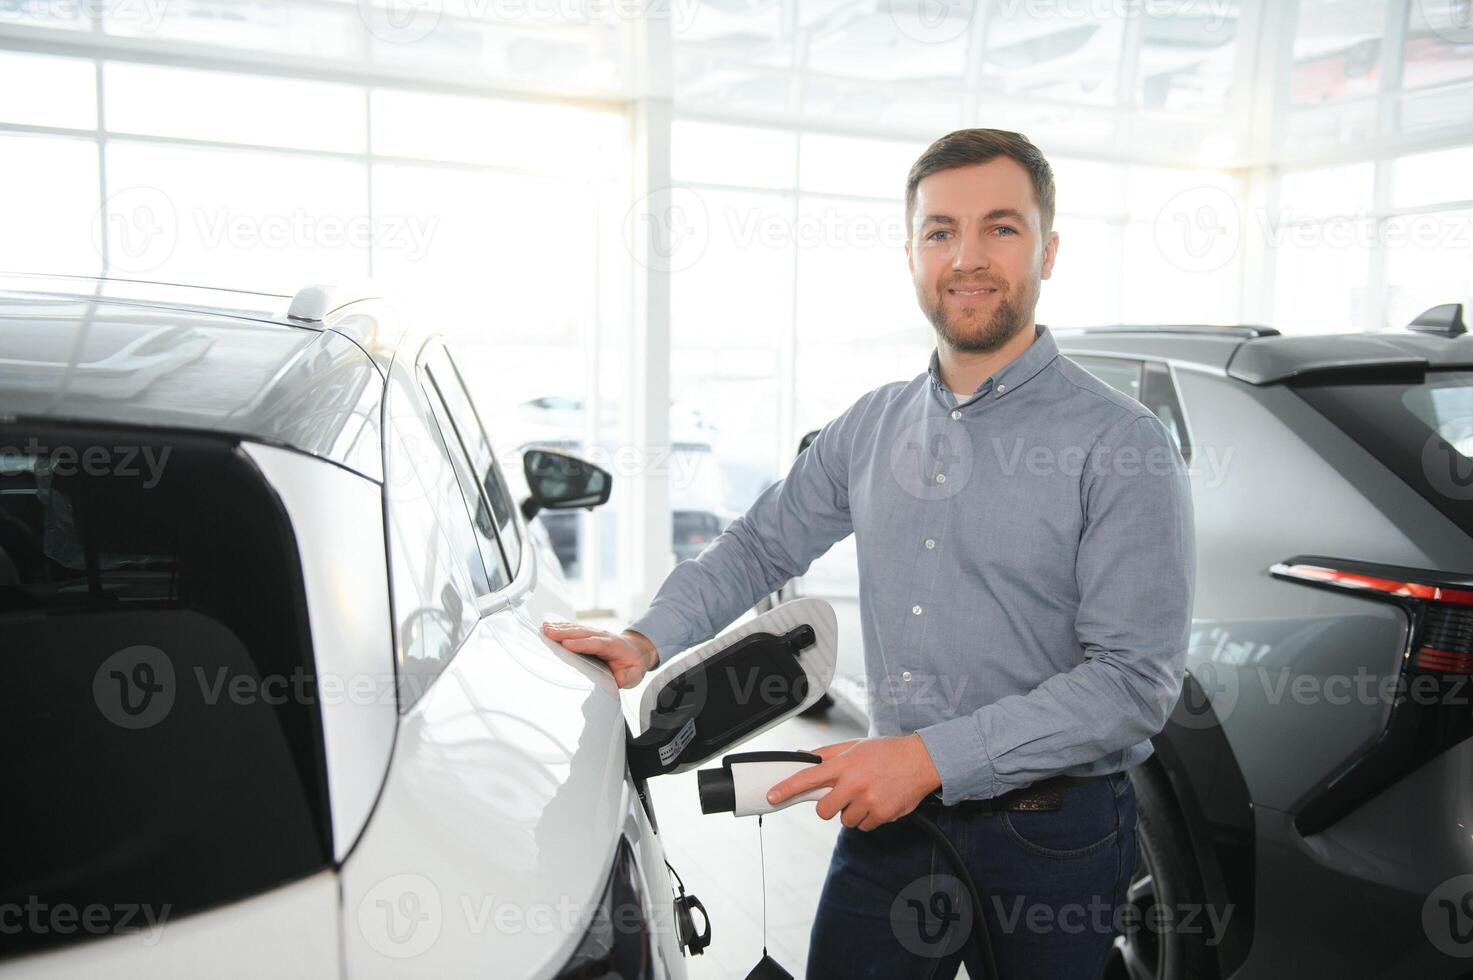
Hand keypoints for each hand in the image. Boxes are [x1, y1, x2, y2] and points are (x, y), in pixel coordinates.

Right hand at [541, 622, 657, 689]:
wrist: (637, 650)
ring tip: (545, 628)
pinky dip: (561, 627)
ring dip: (560, 628)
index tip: (567, 645)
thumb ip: (625, 677)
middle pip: (582, 633)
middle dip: (565, 633)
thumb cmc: (632, 664)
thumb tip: (616, 680)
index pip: (596, 644)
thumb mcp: (634, 674)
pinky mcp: (588, 634)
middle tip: (549, 633)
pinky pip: (574, 629)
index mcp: (613, 646)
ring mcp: (595, 633)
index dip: (581, 644)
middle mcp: (603, 636)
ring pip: (576, 629)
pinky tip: (549, 627)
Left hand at [765, 735, 942, 831]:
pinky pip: (864, 826)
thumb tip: (802, 756)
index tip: (772, 795)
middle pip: (823, 810)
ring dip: (851, 812)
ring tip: (866, 794)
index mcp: (844, 763)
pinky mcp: (882, 814)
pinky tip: (877, 802)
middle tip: (842, 796)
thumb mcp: (854, 746)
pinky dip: (868, 818)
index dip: (787, 788)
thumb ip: (826, 754)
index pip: (808, 777)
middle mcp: (854, 783)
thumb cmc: (886, 752)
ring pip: (844, 820)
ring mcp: (868, 800)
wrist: (922, 761)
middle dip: (828, 807)